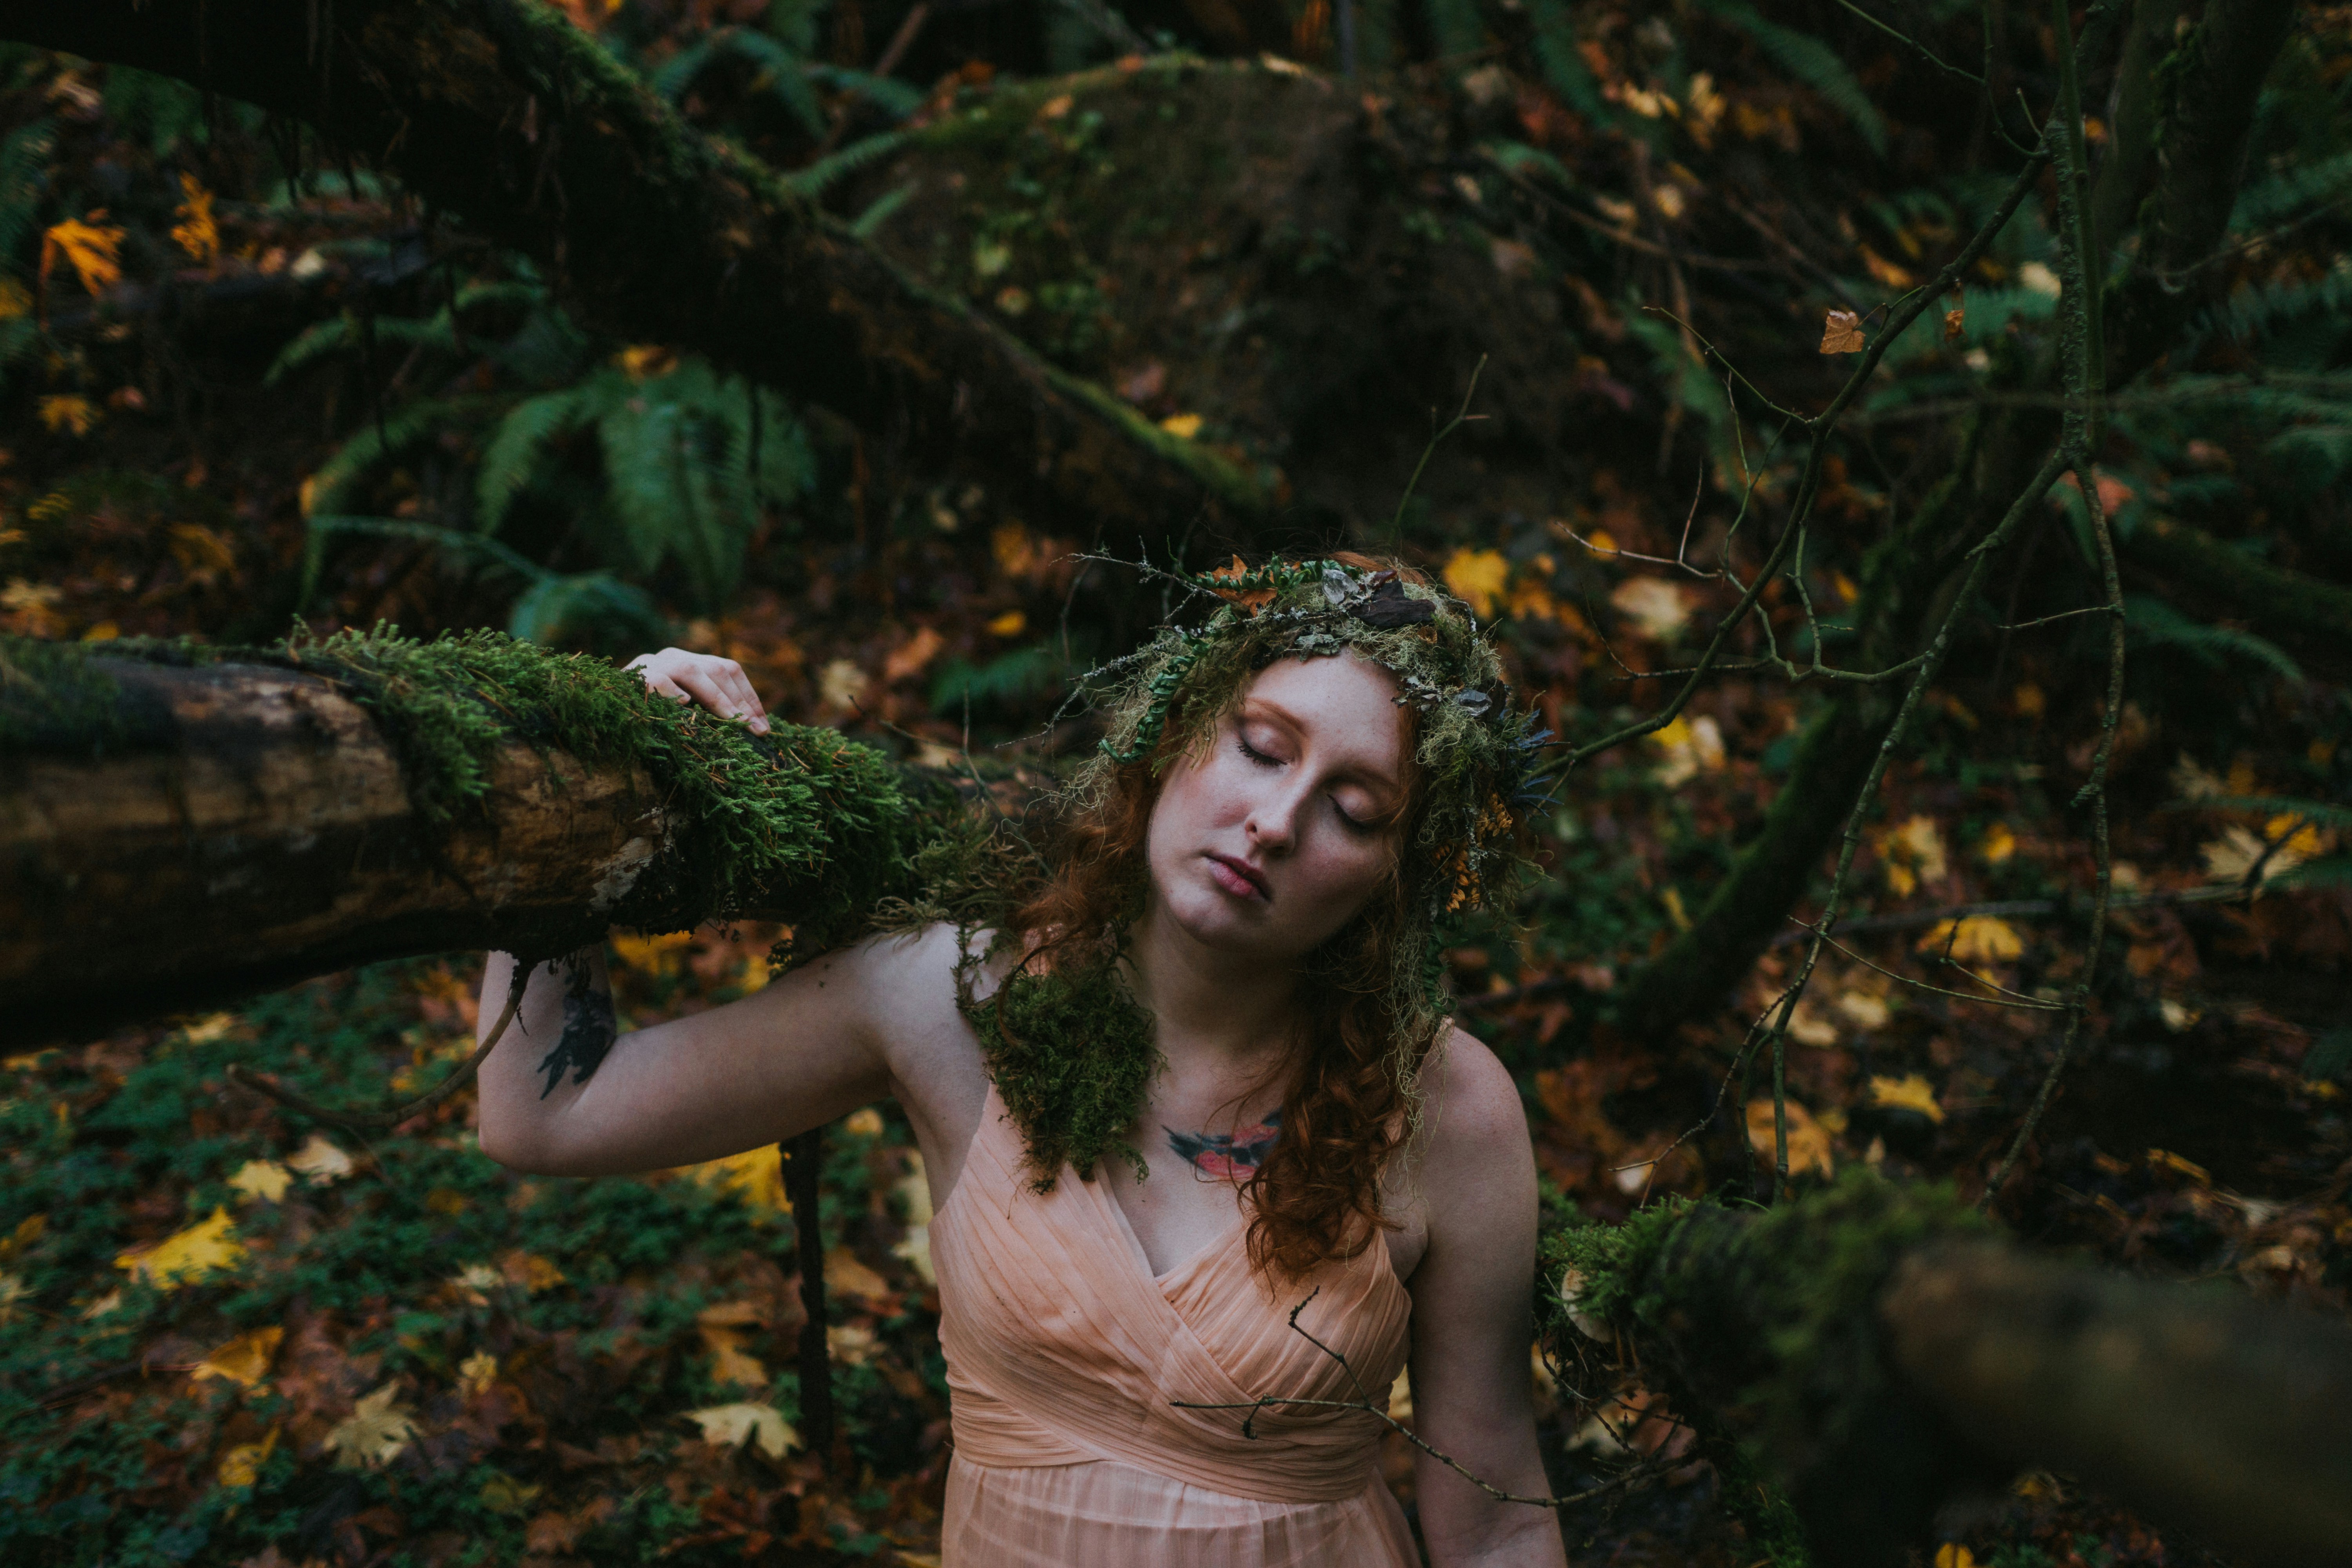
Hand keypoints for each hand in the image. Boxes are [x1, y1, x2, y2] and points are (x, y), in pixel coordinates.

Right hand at [626, 648, 770, 733]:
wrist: (603, 712)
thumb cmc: (649, 718)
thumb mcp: (685, 712)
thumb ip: (709, 711)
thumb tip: (754, 730)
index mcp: (688, 661)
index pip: (728, 670)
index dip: (749, 697)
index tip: (764, 727)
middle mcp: (672, 656)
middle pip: (716, 670)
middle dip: (739, 702)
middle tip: (755, 730)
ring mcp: (651, 662)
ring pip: (692, 671)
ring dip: (717, 698)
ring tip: (733, 721)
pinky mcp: (632, 676)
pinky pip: (656, 680)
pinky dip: (672, 692)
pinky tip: (684, 705)